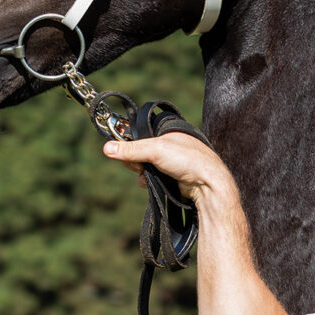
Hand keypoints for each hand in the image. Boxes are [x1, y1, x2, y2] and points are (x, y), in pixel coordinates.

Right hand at [102, 134, 236, 206]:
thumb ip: (131, 149)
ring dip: (141, 172)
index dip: (129, 142)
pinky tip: (149, 184)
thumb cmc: (187, 160)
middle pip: (139, 150)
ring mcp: (170, 159)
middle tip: (140, 165)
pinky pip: (151, 176)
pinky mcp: (170, 175)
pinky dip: (147, 181)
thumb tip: (107, 148)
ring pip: (144, 165)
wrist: (207, 184)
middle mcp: (168, 143)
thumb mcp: (156, 150)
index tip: (123, 150)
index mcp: (166, 130)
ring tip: (147, 176)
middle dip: (136, 160)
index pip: (139, 132)